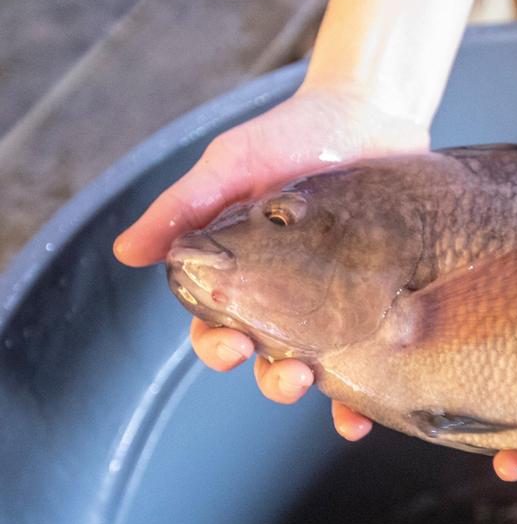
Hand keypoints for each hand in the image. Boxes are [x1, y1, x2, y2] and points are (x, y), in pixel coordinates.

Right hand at [114, 83, 428, 425]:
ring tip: (326, 389)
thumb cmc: (290, 134)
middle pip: (271, 358)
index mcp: (244, 275)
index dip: (218, 347)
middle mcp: (289, 296)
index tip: (234, 345)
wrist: (368, 110)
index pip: (218, 327)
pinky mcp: (383, 297)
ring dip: (323, 393)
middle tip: (292, 374)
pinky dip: (374, 390)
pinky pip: (380, 353)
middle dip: (274, 379)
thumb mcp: (231, 165)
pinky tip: (369, 413)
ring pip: (325, 366)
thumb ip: (183, 207)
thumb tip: (126, 254)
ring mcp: (339, 300)